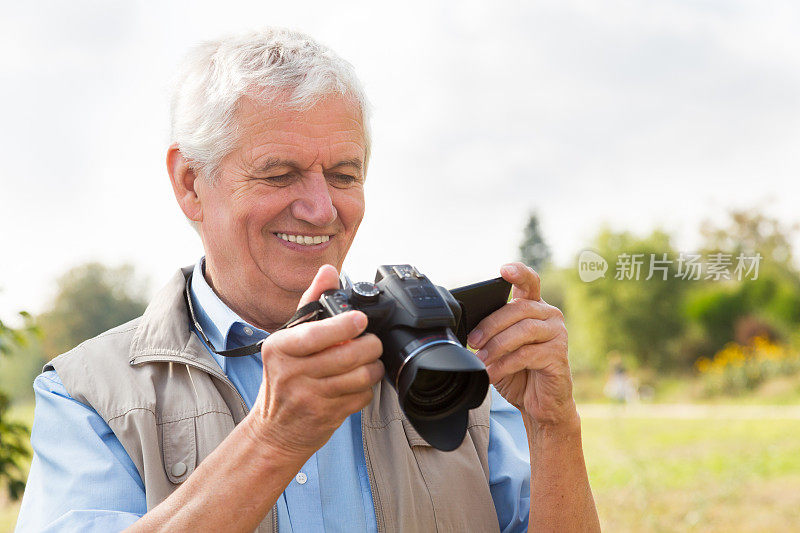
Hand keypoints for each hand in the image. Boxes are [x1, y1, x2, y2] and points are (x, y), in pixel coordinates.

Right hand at [247, 265, 383, 457]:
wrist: (275, 430)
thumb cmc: (284, 378)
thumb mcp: (288, 339)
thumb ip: (310, 303)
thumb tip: (328, 271)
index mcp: (279, 348)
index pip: (315, 335)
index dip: (343, 326)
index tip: (361, 319)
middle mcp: (291, 373)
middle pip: (346, 356)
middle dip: (369, 346)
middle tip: (371, 342)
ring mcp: (308, 397)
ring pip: (359, 377)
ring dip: (373, 368)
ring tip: (369, 362)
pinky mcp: (326, 416)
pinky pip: (361, 396)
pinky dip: (367, 388)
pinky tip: (359, 384)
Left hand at [467, 262, 575, 428]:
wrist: (539, 405)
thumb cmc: (519, 373)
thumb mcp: (500, 348)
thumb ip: (492, 332)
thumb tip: (469, 330)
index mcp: (534, 307)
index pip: (529, 282)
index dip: (518, 272)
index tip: (503, 270)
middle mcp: (549, 315)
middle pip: (517, 309)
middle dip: (490, 325)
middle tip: (473, 341)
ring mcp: (558, 333)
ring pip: (523, 330)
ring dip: (496, 345)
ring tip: (481, 359)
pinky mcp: (558, 354)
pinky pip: (527, 354)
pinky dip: (504, 364)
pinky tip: (493, 372)